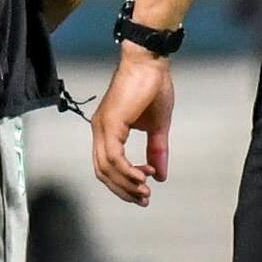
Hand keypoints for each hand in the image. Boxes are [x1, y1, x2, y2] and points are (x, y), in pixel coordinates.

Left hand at [90, 47, 174, 205]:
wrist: (150, 62)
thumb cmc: (152, 87)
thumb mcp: (158, 126)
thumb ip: (157, 150)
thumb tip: (161, 175)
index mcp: (108, 130)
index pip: (107, 166)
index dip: (123, 182)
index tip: (143, 190)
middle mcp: (100, 130)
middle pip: (102, 172)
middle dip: (123, 189)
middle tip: (143, 199)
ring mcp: (102, 127)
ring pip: (106, 168)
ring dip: (126, 183)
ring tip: (145, 191)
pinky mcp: (110, 123)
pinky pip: (113, 157)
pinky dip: (127, 171)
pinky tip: (142, 176)